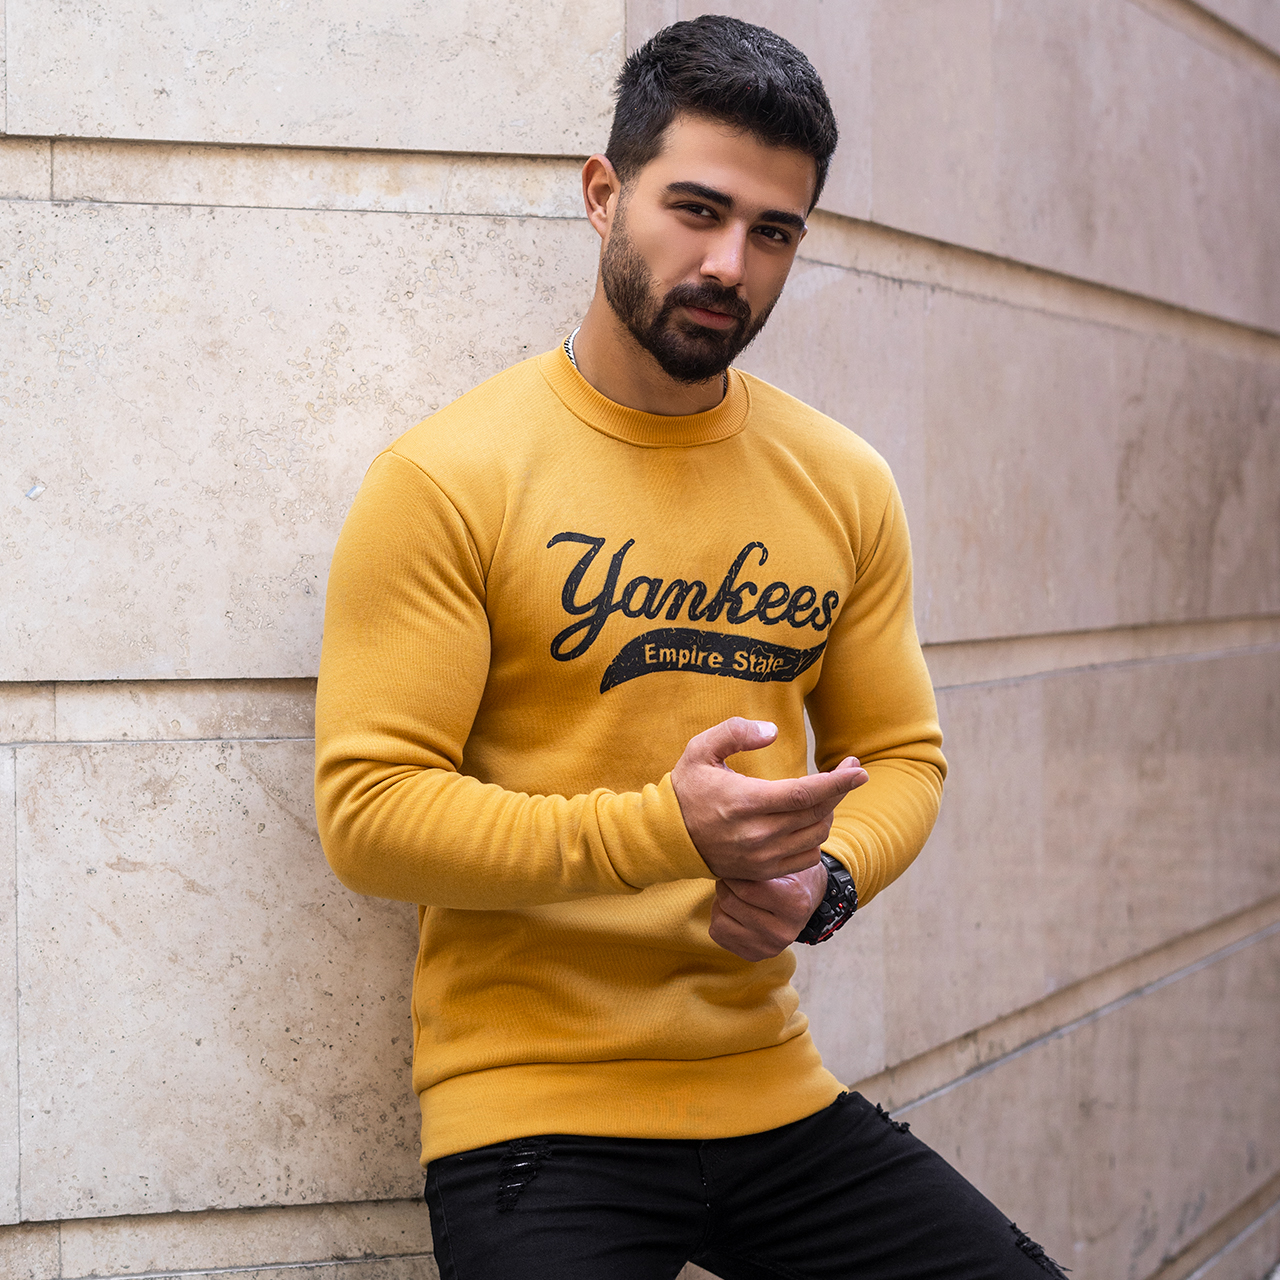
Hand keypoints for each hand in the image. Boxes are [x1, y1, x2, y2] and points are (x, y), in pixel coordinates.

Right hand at [671, 716, 867, 881]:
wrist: (667, 838)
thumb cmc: (686, 789)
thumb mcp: (700, 749)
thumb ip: (735, 732)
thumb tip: (772, 732)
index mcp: (744, 802)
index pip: (803, 794)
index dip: (837, 783)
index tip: (859, 770)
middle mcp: (756, 834)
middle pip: (816, 813)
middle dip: (840, 790)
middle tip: (850, 770)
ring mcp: (760, 857)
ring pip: (815, 836)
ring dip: (827, 813)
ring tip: (824, 793)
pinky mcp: (762, 871)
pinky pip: (805, 858)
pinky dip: (815, 837)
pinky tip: (809, 820)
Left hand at [710, 862, 828, 960]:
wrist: (807, 901)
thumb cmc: (792, 877)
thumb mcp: (784, 865)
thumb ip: (758, 865)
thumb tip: (724, 864)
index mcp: (794, 904)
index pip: (747, 890)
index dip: (733, 874)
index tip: (732, 865)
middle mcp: (783, 932)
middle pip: (731, 904)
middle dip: (724, 885)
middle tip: (730, 877)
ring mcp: (768, 948)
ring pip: (720, 921)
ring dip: (720, 904)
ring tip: (732, 894)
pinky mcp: (754, 955)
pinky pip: (718, 934)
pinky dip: (720, 919)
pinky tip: (733, 911)